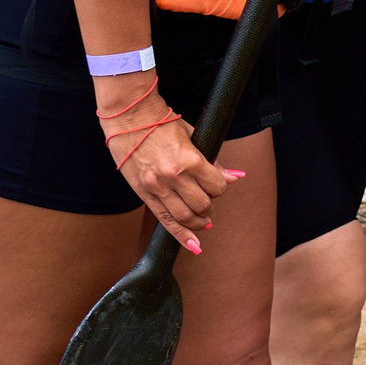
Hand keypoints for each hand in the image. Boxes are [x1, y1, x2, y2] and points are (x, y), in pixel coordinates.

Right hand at [102, 75, 240, 253]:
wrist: (129, 120)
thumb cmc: (163, 124)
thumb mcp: (194, 136)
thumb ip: (213, 161)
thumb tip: (235, 177)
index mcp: (189, 160)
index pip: (216, 186)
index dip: (221, 187)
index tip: (218, 185)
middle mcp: (173, 177)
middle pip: (202, 205)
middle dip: (209, 207)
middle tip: (209, 202)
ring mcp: (157, 187)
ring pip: (184, 217)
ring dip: (198, 224)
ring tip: (204, 223)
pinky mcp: (144, 193)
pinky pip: (164, 220)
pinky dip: (180, 235)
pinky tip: (192, 244)